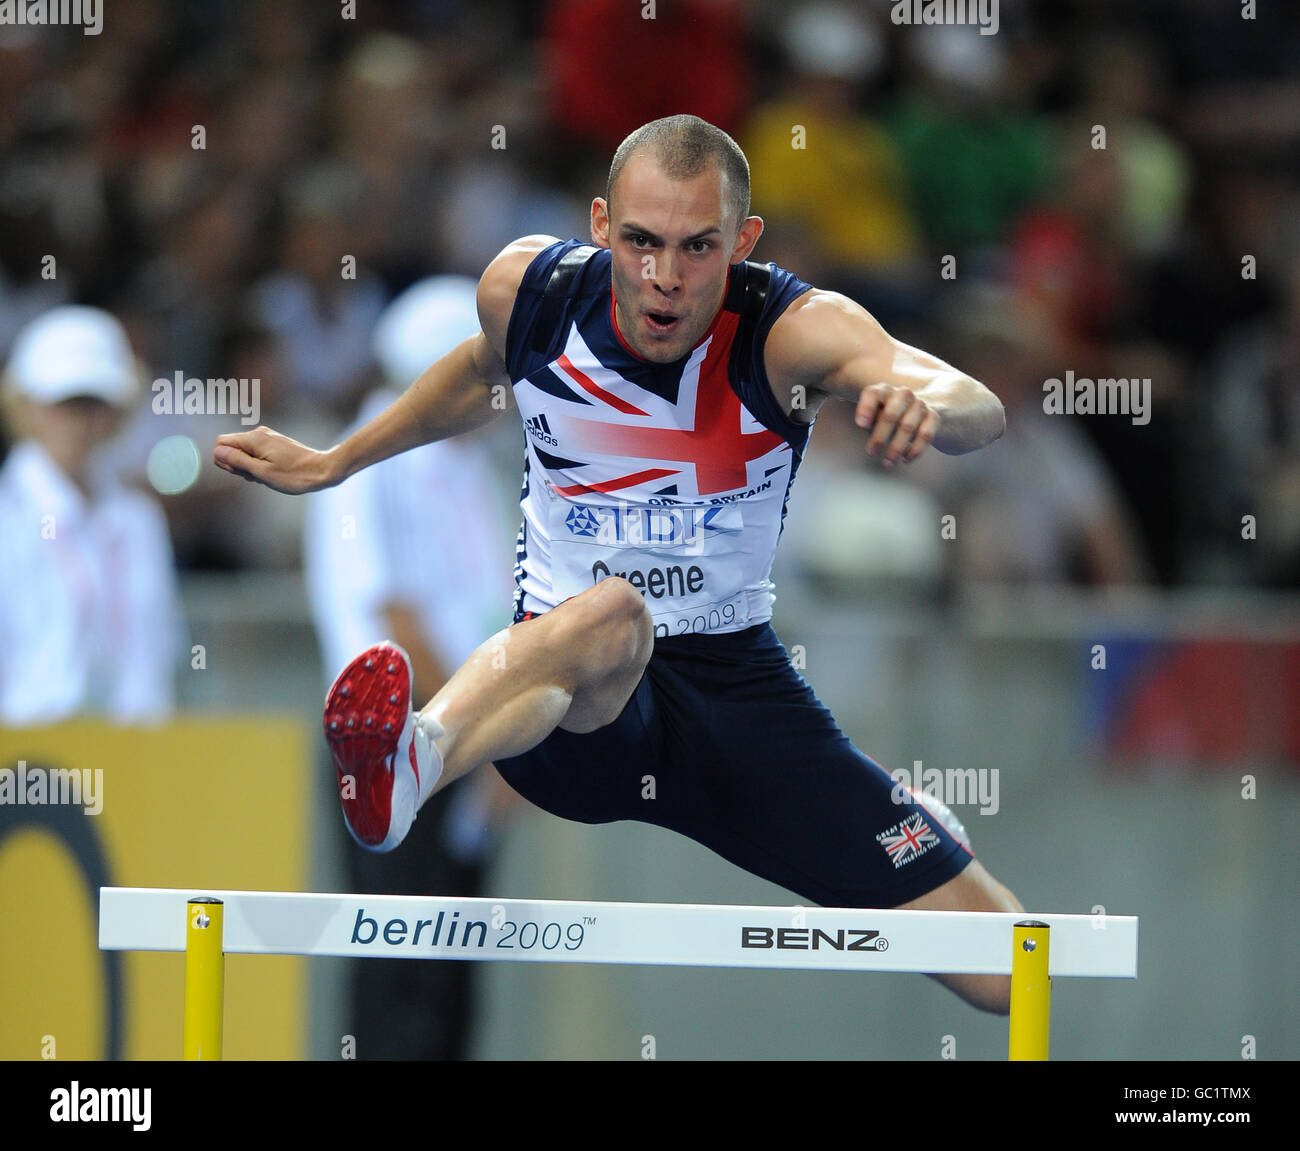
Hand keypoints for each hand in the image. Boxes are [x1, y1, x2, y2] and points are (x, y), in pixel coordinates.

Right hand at [213, 426, 335, 493]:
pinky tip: (273, 473)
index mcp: (253, 438)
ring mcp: (268, 438)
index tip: (240, 472)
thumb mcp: (262, 472)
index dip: (224, 460)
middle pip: (232, 448)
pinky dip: (259, 465)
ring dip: (250, 467)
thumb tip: (218, 452)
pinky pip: (257, 453)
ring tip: (268, 475)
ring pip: (244, 452)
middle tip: (257, 476)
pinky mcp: (275, 444)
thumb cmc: (294, 475)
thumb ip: (238, 461)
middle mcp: (259, 433)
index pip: (220, 443)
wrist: (322, 470)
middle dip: (238, 465)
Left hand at [855, 384, 939, 466]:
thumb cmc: (888, 415)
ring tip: (887, 462)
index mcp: (884, 391)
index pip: (873, 394)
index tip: (861, 426)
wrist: (919, 411)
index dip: (866, 408)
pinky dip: (914, 450)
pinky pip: (925, 435)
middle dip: (880, 436)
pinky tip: (905, 459)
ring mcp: (919, 404)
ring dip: (896, 448)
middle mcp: (902, 394)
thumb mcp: (875, 414)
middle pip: (890, 414)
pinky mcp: (933, 416)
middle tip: (871, 452)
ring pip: (907, 427)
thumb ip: (869, 419)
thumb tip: (864, 425)